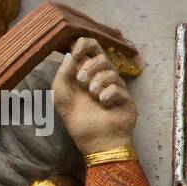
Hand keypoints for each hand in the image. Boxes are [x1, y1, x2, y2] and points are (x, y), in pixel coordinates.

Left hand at [53, 37, 136, 155]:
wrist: (95, 141)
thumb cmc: (78, 119)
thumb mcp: (61, 96)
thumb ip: (62, 75)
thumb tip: (71, 54)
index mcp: (86, 73)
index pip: (90, 48)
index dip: (84, 44)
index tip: (76, 51)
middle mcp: (102, 77)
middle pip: (101, 56)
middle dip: (88, 67)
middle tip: (81, 82)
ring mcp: (115, 86)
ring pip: (110, 69)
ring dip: (96, 81)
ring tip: (92, 95)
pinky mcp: (125, 96)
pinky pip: (117, 86)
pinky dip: (107, 94)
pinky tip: (103, 103)